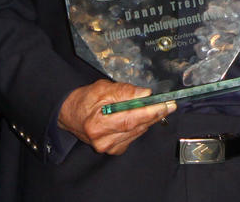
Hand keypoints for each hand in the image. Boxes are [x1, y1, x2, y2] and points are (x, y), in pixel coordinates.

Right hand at [57, 79, 175, 154]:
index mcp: (98, 124)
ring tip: (156, 108)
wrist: (70, 115)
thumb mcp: (101, 88)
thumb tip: (145, 94)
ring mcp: (108, 147)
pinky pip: (133, 137)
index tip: (166, 104)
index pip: (131, 118)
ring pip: (137, 132)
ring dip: (148, 120)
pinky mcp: (113, 150)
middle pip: (136, 127)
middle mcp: (103, 139)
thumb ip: (124, 91)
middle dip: (155, 114)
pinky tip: (139, 118)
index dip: (151, 112)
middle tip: (169, 105)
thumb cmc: (84, 101)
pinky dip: (139, 127)